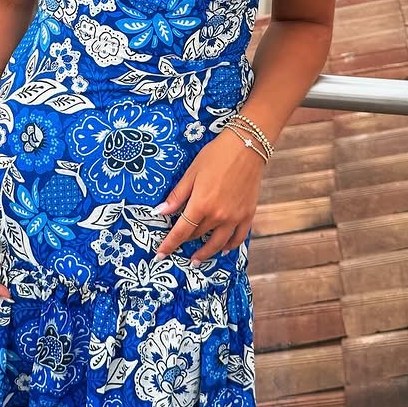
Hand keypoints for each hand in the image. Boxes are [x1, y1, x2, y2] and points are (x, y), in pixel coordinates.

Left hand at [154, 130, 265, 264]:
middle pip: (198, 235)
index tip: (160, 254)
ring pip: (217, 243)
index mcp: (201, 204)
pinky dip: (230, 246)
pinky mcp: (248, 214)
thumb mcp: (192, 173)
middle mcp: (218, 215)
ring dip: (206, 253)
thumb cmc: (216, 155)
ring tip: (197, 260)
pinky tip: (223, 249)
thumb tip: (161, 212)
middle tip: (177, 248)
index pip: (181, 231)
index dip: (169, 244)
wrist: (247, 146)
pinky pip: (238, 238)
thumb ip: (177, 195)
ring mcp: (235, 217)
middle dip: (185, 242)